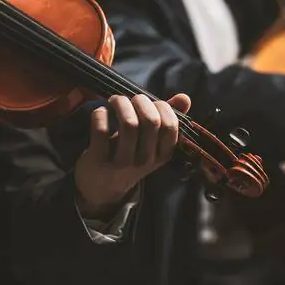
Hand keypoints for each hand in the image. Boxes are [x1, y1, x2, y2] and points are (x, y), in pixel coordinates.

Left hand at [74, 93, 190, 217]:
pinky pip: (101, 130)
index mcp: (162, 155)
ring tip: (114, 100)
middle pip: (150, 121)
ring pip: (129, 124)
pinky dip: (100, 114)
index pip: (170, 126)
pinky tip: (101, 112)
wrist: (102, 187)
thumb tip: (185, 97)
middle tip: (129, 99)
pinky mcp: (99, 160)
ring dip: (121, 103)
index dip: (161, 107)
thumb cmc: (130, 156)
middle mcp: (145, 160)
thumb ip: (167, 119)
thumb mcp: (151, 143)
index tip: (149, 103)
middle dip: (140, 101)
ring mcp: (122, 162)